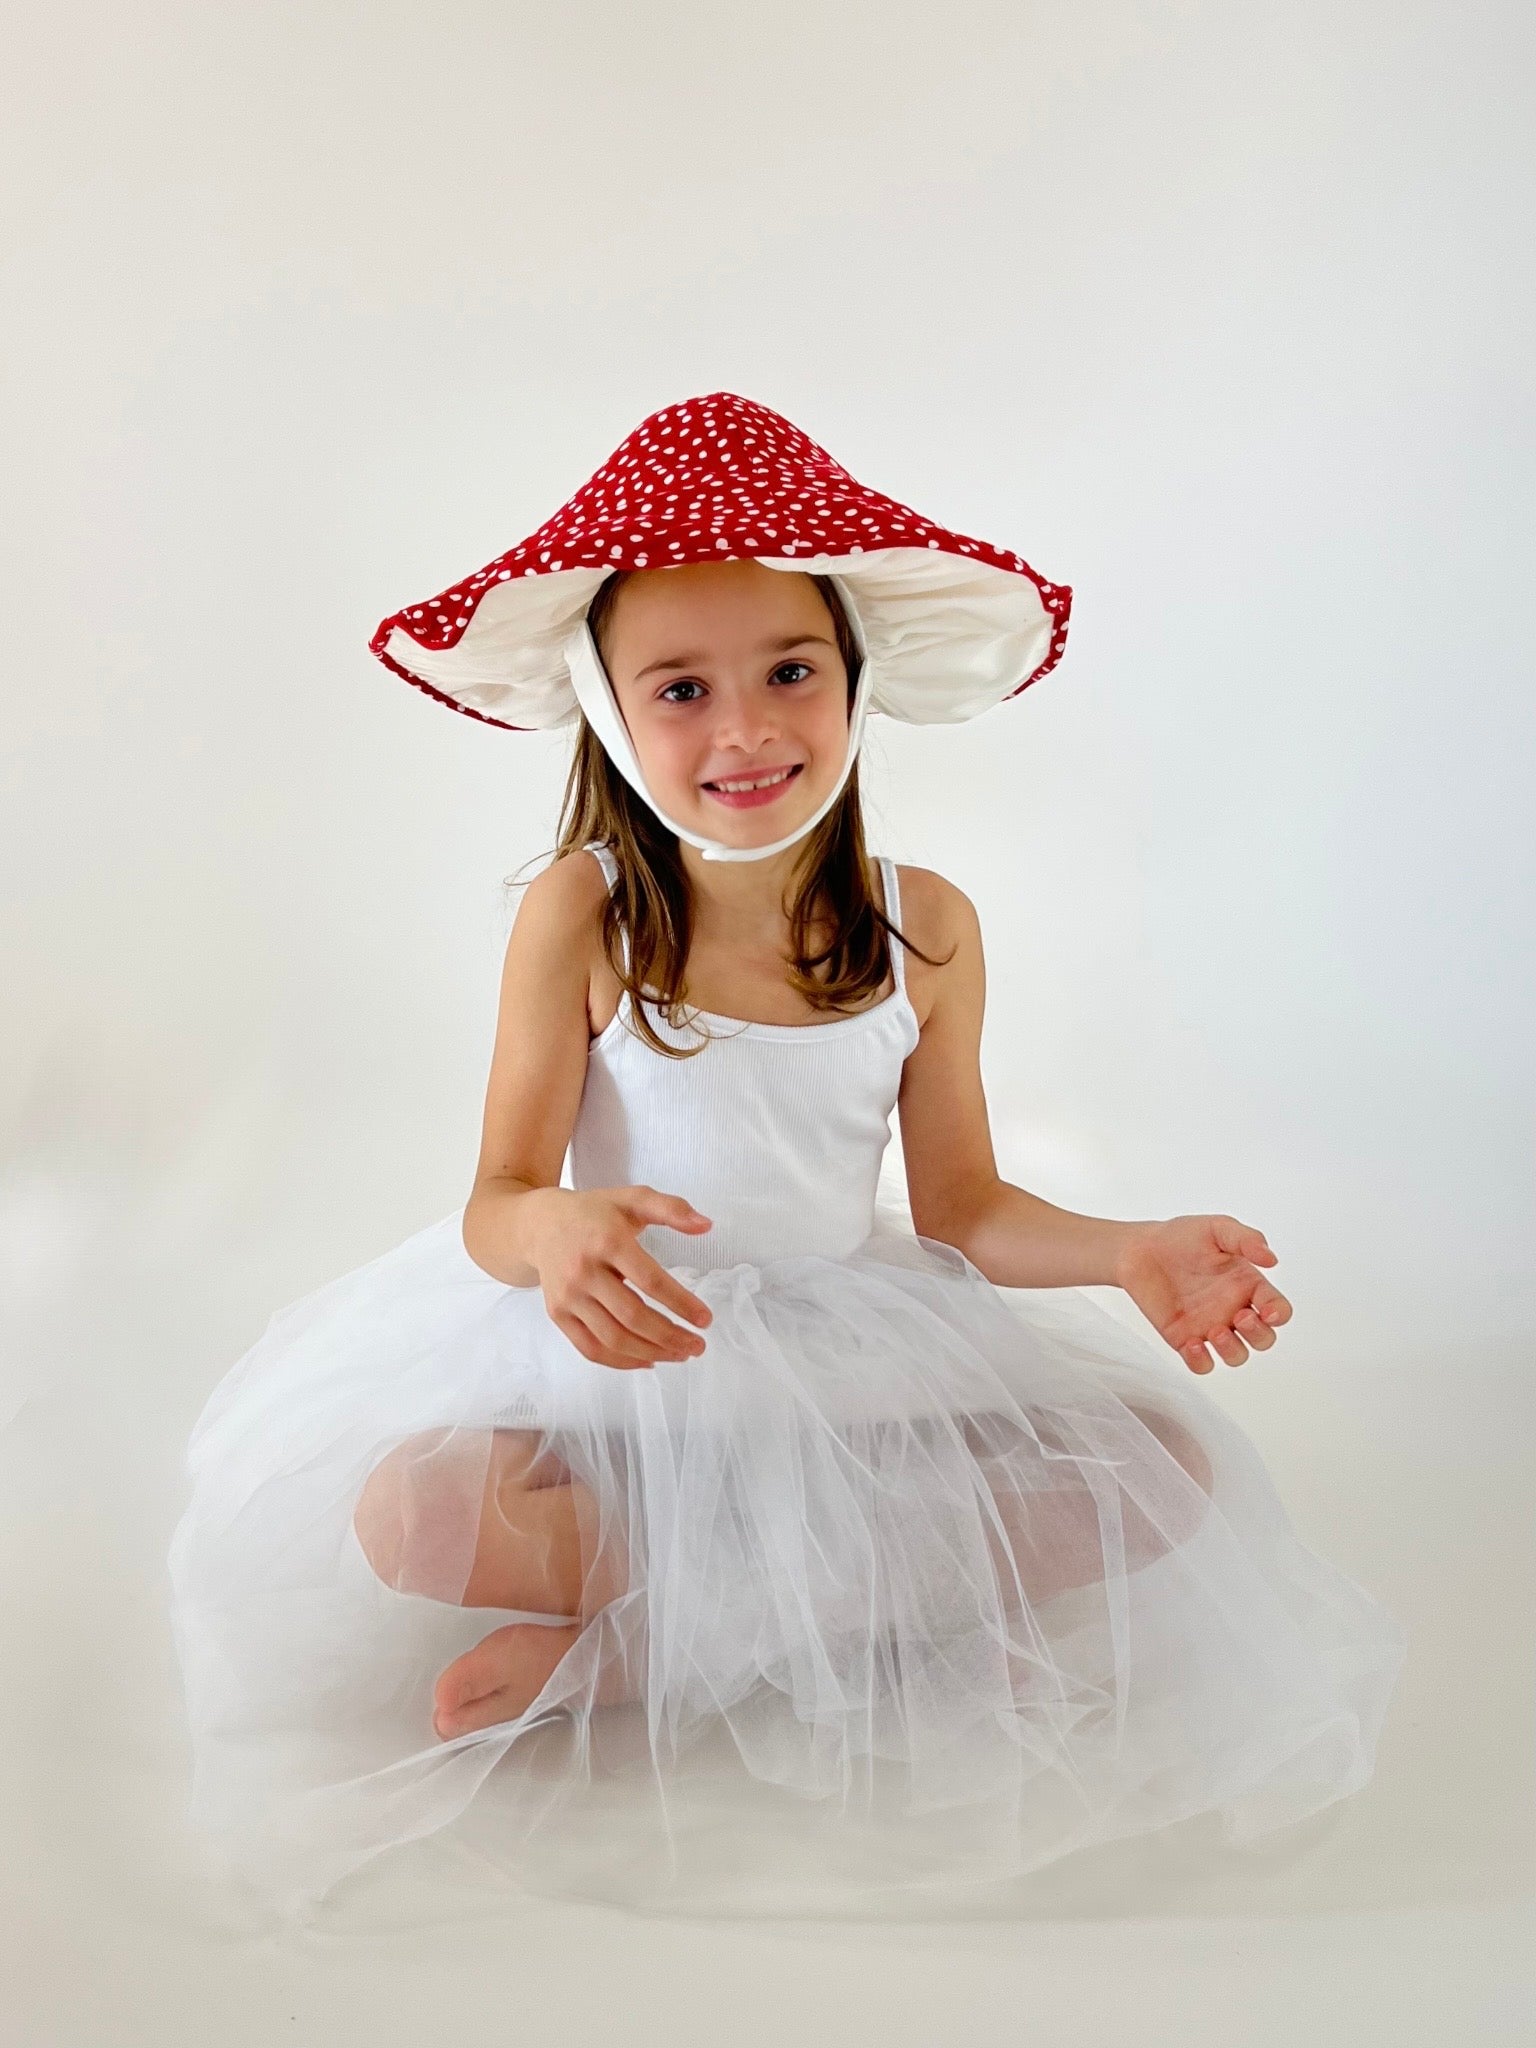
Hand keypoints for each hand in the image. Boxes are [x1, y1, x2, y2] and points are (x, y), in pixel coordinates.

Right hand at [524, 1184, 713, 1369]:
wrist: (541, 1225)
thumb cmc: (594, 1213)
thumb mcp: (633, 1199)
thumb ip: (671, 1208)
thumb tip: (706, 1225)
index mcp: (607, 1241)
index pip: (650, 1281)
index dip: (681, 1303)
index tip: (705, 1319)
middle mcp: (584, 1271)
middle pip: (632, 1316)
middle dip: (670, 1336)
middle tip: (698, 1346)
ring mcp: (568, 1296)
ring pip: (613, 1338)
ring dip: (651, 1353)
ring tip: (680, 1354)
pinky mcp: (558, 1314)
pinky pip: (590, 1348)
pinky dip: (621, 1362)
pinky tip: (648, 1360)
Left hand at [1114, 1215, 1291, 1373]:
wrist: (1139, 1249)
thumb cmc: (1181, 1237)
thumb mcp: (1217, 1228)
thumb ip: (1245, 1239)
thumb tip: (1272, 1259)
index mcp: (1248, 1285)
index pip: (1277, 1308)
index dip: (1280, 1314)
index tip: (1267, 1311)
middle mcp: (1234, 1310)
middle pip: (1263, 1338)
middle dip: (1258, 1334)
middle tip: (1240, 1316)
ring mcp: (1210, 1327)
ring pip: (1237, 1356)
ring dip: (1232, 1351)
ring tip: (1216, 1331)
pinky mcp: (1184, 1339)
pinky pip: (1201, 1365)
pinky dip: (1201, 1362)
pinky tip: (1191, 1344)